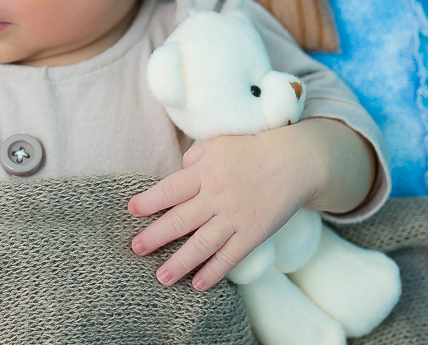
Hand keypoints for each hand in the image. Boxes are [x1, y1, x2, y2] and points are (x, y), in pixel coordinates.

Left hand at [127, 118, 374, 290]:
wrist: (295, 160)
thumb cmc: (253, 149)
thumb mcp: (220, 143)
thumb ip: (196, 155)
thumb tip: (180, 167)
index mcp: (205, 172)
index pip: (170, 189)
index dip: (149, 200)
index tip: (132, 210)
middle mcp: (216, 196)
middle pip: (180, 220)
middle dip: (155, 236)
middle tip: (136, 248)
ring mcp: (235, 216)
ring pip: (202, 244)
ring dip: (180, 263)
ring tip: (161, 277)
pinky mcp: (253, 233)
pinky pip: (230, 256)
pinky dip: (214, 271)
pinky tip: (199, 284)